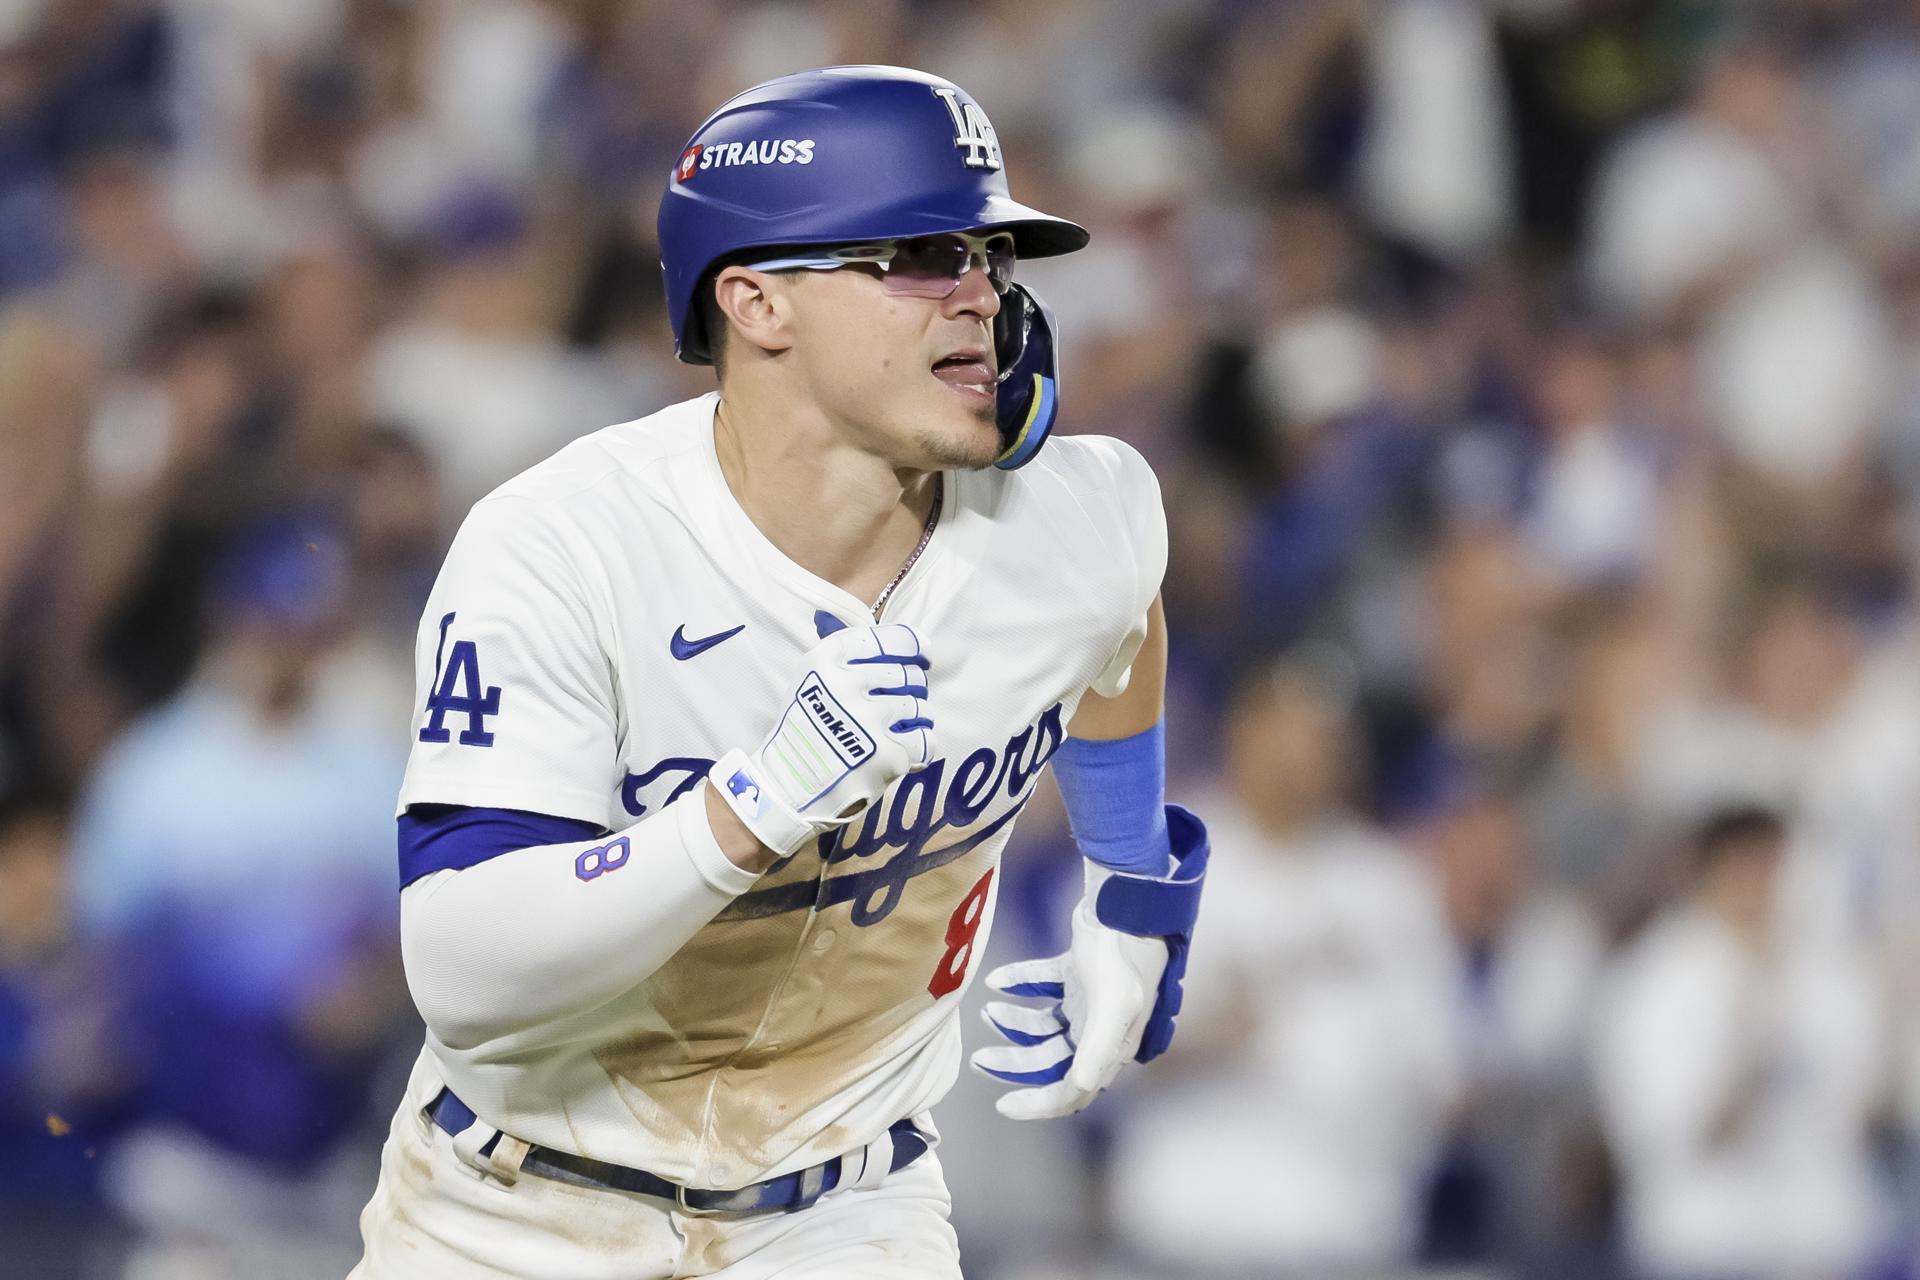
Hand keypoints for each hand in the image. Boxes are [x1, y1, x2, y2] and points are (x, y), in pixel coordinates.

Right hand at [709, 623, 932, 856]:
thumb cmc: (805, 728)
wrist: (787, 784)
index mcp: (828, 658)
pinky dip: (921, 746)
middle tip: (894, 707)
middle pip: (910, 675)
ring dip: (916, 719)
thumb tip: (907, 643)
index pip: (893, 640)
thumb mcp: (813, 677)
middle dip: (910, 690)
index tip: (921, 657)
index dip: (914, 648)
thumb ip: (851, 657)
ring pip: (921, 707)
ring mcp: (867, 720)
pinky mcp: (886, 755)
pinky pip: (926, 739)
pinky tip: (904, 751)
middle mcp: (847, 684)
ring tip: (896, 731)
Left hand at [969, 899, 1167, 1119]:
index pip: (1074, 1091)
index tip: (1002, 1105)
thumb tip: (1082, 1087)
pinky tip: (998, 981)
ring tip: (986, 1010)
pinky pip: (1042, 985)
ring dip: (1013, 1022)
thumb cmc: (1123, 955)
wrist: (1127, 900)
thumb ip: (1097, 1049)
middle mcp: (1099, 1027)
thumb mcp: (1115, 1005)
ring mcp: (1089, 999)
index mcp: (1110, 1044)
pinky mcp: (1078, 970)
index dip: (1040, 1103)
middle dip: (1014, 1063)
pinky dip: (1019, 984)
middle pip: (1050, 1059)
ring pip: (1044, 1025)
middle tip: (979, 1059)